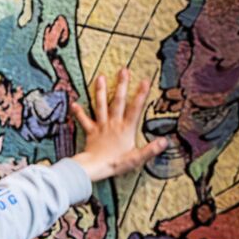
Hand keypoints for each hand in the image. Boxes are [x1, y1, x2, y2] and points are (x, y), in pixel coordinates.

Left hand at [70, 63, 158, 180]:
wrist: (94, 168)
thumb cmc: (115, 164)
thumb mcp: (136, 158)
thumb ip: (150, 149)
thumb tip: (164, 141)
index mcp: (126, 128)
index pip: (135, 109)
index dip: (141, 95)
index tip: (145, 80)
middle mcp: (113, 123)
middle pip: (118, 101)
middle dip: (122, 85)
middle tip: (123, 70)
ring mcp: (101, 126)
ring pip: (101, 105)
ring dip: (101, 91)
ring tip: (100, 77)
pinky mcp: (91, 131)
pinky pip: (84, 120)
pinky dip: (79, 112)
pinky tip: (74, 103)